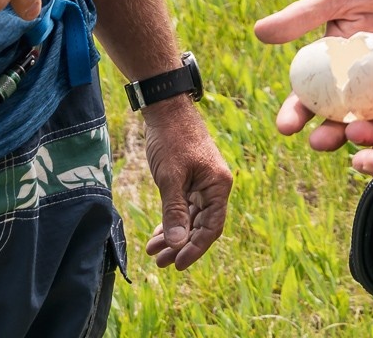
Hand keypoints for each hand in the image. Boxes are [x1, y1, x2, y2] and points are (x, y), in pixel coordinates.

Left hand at [140, 98, 232, 269]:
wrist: (166, 108)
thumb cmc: (171, 139)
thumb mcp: (171, 178)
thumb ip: (175, 211)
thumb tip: (178, 244)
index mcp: (218, 186)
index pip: (211, 227)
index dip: (195, 248)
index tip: (177, 264)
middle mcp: (214, 186)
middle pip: (201, 226)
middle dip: (180, 245)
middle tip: (160, 262)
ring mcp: (202, 183)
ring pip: (191, 219)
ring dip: (173, 236)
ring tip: (154, 253)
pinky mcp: (190, 179)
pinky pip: (184, 207)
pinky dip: (171, 221)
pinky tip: (157, 234)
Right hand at [255, 0, 372, 149]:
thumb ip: (303, 15)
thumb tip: (259, 31)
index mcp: (337, 63)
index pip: (312, 95)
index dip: (297, 113)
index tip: (286, 127)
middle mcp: (365, 81)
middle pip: (344, 117)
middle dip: (331, 134)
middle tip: (320, 143)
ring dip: (370, 131)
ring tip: (358, 137)